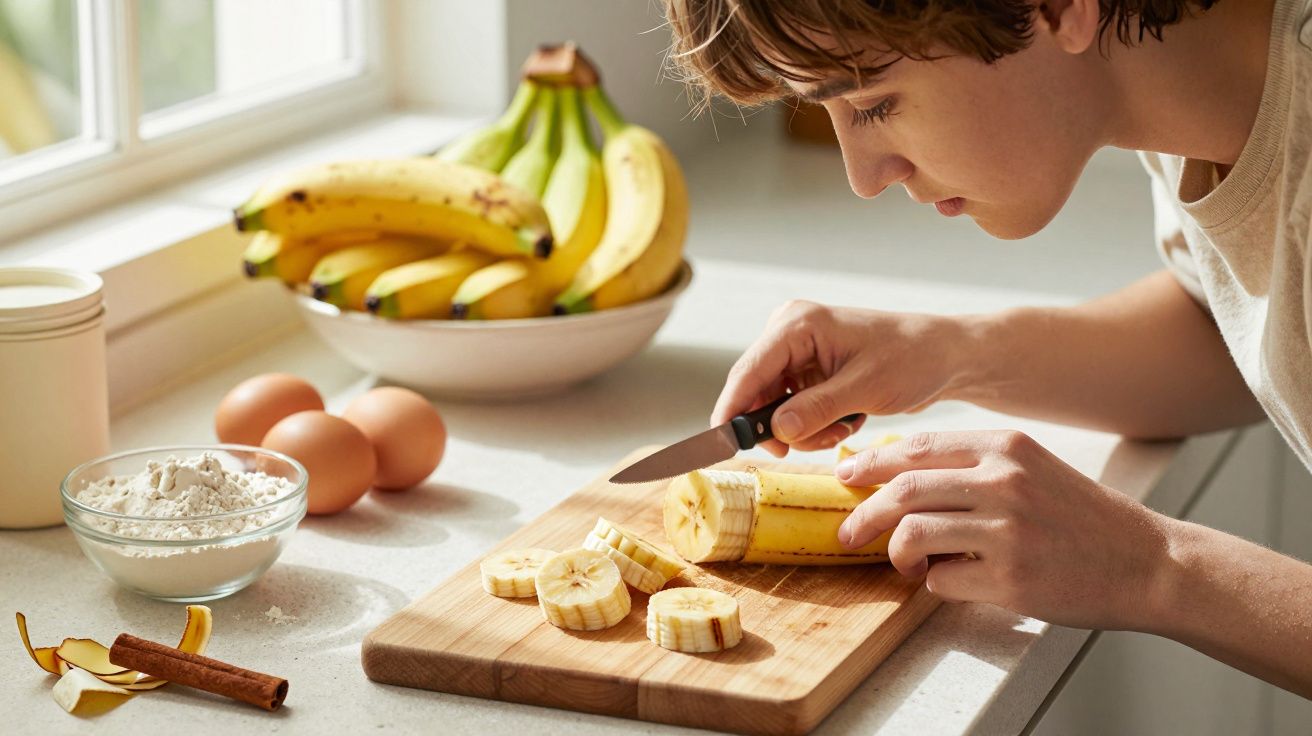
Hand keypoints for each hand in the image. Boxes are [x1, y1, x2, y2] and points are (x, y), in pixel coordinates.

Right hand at [712, 301, 966, 456]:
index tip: (721, 445)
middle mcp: (789, 333)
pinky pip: (791, 410)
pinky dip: (813, 426)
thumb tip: (776, 431)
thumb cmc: (911, 359)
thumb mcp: (866, 387)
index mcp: (798, 324)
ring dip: (803, 430)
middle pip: (755, 393)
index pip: (748, 372)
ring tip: (842, 429)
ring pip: (773, 408)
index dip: (731, 411)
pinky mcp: (806, 372)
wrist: (942, 356)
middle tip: (810, 445)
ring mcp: (796, 354)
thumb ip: (818, 408)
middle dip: (780, 427)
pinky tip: (844, 423)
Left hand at [836, 430, 1173, 630]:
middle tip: (847, 530)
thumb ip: (973, 466)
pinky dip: (934, 582)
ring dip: (894, 552)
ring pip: (912, 534)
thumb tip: (898, 473)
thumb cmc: (1082, 518)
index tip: (847, 476)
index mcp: (1007, 447)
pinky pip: (941, 580)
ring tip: (901, 561)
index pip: (917, 447)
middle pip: (903, 490)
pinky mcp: (1010, 580)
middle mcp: (1005, 483)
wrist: (1147, 562)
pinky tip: (951, 579)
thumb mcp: (1032, 469)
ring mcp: (1007, 532)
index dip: (871, 463)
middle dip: (863, 512)